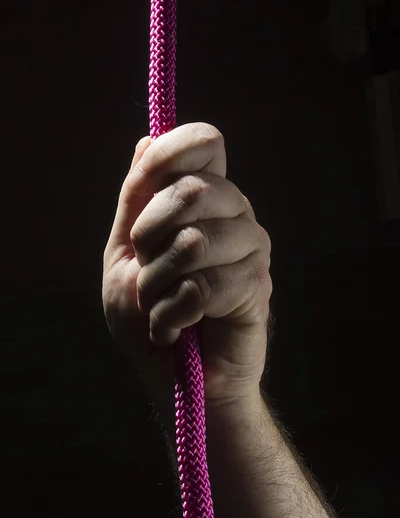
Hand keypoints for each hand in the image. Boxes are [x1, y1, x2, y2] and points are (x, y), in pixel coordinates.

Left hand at [102, 122, 271, 405]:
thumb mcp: (126, 253)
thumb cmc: (151, 314)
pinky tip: (176, 328)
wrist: (176, 376)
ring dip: (156, 285)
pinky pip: (201, 287)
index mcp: (206, 200)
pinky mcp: (256, 288)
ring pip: (192, 243)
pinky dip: (171, 316)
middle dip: (147, 238)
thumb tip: (147, 140)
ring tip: (162, 306)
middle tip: (148, 272)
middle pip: (189, 191)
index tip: (144, 186)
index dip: (170, 154)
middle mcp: (236, 215)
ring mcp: (251, 249)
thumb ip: (136, 199)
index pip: (204, 143)